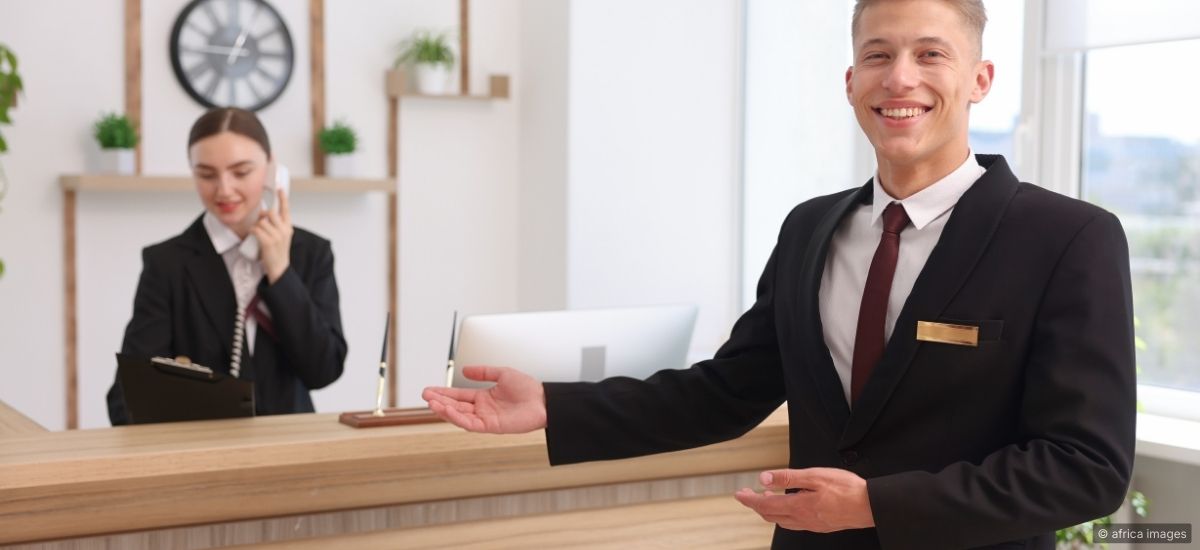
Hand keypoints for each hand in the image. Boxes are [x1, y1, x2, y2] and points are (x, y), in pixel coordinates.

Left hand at [255, 188, 292, 283]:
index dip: (283, 198)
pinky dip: (252, 231)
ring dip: (256, 227)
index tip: (280, 189)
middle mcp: (284, 230)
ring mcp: (276, 236)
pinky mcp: (268, 242)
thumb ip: (277, 225)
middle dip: (262, 216)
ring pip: (261, 222)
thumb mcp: (282, 236)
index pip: (286, 209)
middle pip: (270, 213)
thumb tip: (265, 214)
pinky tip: (254, 236)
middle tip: (260, 222)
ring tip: (258, 234)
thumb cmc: (278, 252)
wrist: (279, 268)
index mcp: (288, 227)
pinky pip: (256, 230)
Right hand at [421, 366, 546, 433]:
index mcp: (484, 397)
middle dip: (439, 401)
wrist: (544, 401)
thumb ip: (483, 372)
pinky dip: (457, 418)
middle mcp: (482, 409)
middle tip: (425, 395)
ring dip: (444, 409)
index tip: (430, 389)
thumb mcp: (502, 373)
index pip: (459, 395)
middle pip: (455, 406)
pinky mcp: (491, 427)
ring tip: (431, 402)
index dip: (444, 393)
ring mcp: (485, 419)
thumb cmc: (528, 389)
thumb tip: (464, 370)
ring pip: (460, 416)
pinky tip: (447, 410)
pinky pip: (470, 424)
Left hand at [734, 467, 874, 532]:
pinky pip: (795, 523)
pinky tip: (789, 506)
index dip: (749, 500)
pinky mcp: (820, 526)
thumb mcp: (814, 476)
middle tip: (748, 495)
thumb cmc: (846, 489)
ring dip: (770, 511)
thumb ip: (787, 478)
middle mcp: (802, 520)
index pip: (765, 505)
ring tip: (766, 498)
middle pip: (771, 515)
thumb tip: (764, 479)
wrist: (869, 506)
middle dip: (756, 505)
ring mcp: (811, 525)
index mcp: (798, 507)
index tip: (739, 494)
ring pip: (782, 521)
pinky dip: (784, 515)